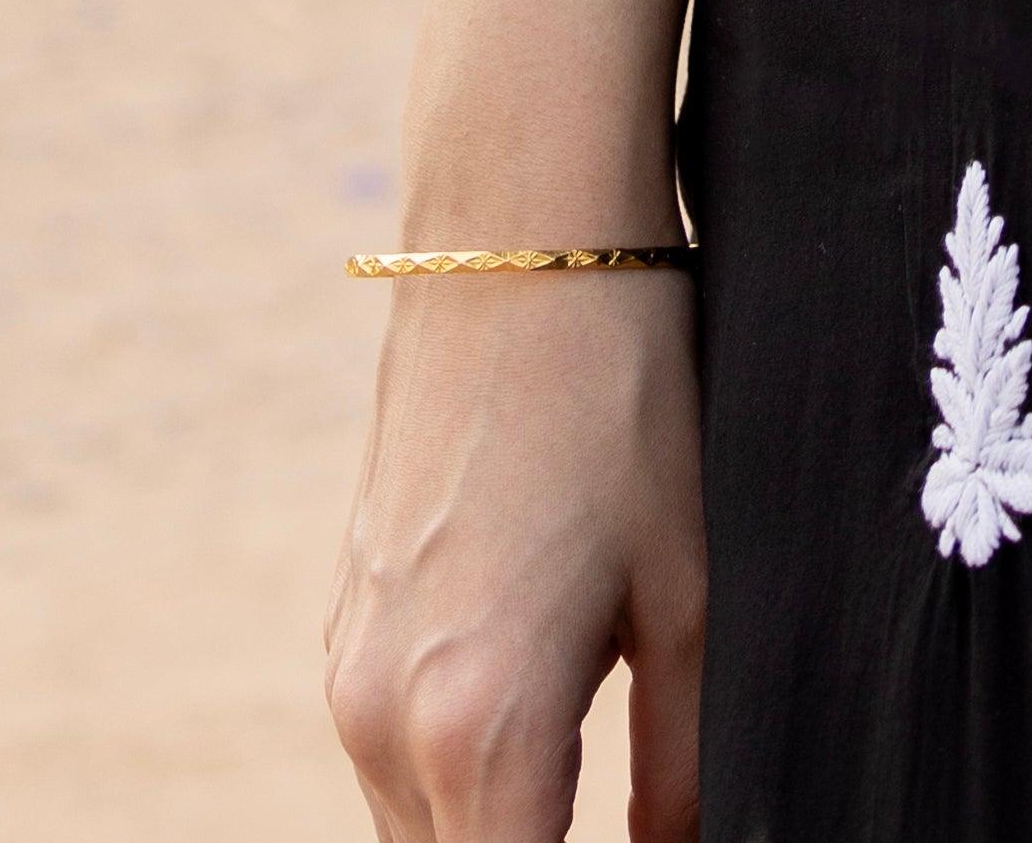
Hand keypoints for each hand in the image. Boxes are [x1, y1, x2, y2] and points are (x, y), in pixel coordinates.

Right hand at [326, 266, 705, 840]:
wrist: (517, 247)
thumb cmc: (625, 406)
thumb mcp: (689, 597)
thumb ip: (683, 770)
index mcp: (477, 730)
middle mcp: (384, 722)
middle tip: (630, 819)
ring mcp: (350, 675)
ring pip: (417, 833)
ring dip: (496, 828)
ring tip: (594, 787)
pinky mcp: (343, 628)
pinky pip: (393, 756)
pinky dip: (458, 774)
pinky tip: (544, 706)